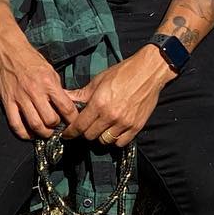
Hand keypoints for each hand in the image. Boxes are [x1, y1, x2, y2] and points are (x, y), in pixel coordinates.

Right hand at [0, 32, 79, 140]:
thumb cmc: (31, 59)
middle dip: (56, 127)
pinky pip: (16, 124)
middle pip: (50, 120)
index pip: (66, 107)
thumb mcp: (50, 70)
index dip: (73, 119)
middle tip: (57, 127)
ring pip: (35, 125)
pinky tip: (29, 134)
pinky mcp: (7, 102)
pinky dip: (24, 134)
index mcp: (48, 83)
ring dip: (43, 133)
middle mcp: (35, 92)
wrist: (8, 51)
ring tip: (45, 132)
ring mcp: (20, 98)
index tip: (74, 123)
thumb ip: (57, 88)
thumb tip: (65, 105)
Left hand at [61, 47, 175, 146]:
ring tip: (100, 127)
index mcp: (99, 103)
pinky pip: (121, 142)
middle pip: (90, 135)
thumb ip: (81, 94)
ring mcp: (124, 123)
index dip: (70, 132)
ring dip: (100, 136)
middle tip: (85, 126)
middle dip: (84, 132)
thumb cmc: (123, 73)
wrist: (148, 71)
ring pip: (105, 140)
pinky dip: (115, 139)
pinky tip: (114, 130)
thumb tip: (65, 98)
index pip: (79, 126)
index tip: (66, 134)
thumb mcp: (98, 80)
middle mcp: (111, 116)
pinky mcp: (136, 126)